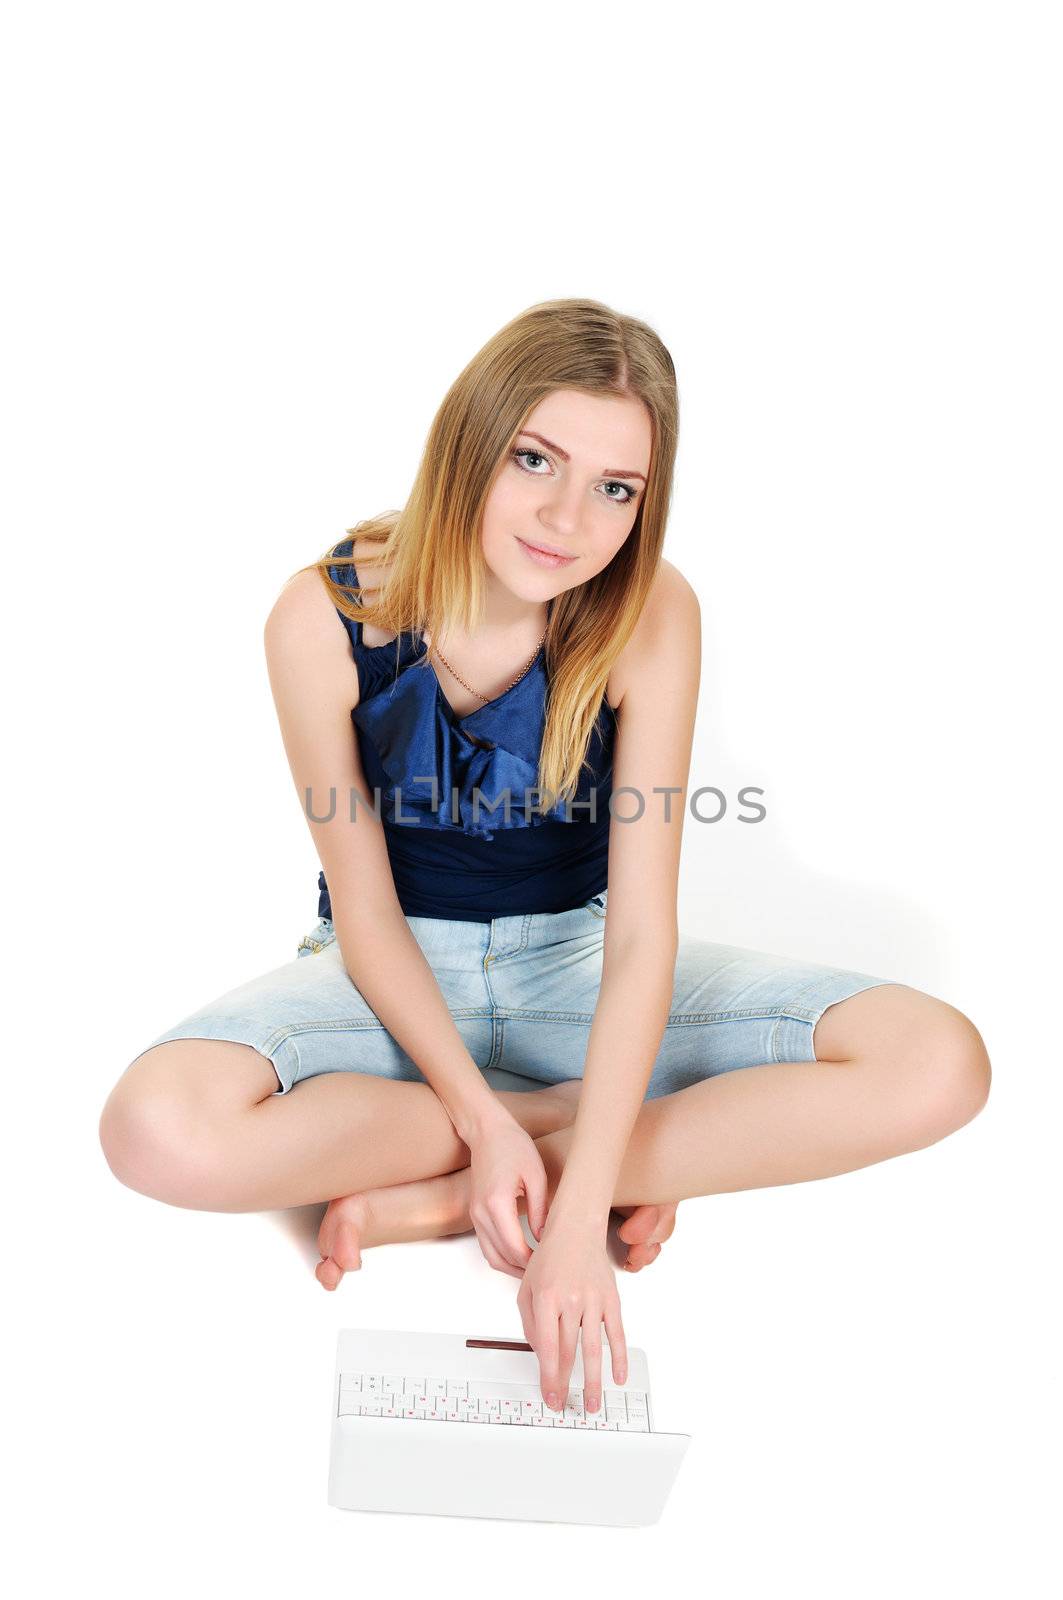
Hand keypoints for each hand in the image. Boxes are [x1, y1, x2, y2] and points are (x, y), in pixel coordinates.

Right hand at [464, 1109, 549, 1276]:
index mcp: (496, 1203)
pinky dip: (502, 1256)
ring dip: (511, 1267)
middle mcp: (480, 1213)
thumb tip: (545, 1238)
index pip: (514, 1247)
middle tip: (546, 1273)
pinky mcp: (475, 1213)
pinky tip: (521, 1255)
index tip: (550, 1265)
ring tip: (535, 1269)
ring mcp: (474, 1214)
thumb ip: (540, 1210)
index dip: (532, 1262)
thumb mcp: (536, 1175)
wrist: (487, 1131)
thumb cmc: (513, 1146)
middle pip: (500, 1257)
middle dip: (523, 1270)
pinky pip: (486, 1245)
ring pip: (490, 1256)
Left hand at [516, 1223, 627, 1415]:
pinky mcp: (611, 1299)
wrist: (576, 1229)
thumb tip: (541, 1354)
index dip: (549, 1377)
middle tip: (566, 1404)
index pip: (548, 1348)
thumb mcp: (527, 1287)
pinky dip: (619, 1357)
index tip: (550, 1396)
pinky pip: (616, 1333)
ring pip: (593, 1349)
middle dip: (566, 1384)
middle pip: (569, 1353)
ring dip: (594, 1381)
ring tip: (593, 1403)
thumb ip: (530, 1323)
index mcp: (546, 1299)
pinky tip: (618, 1376)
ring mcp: (593, 1300)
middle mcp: (570, 1300)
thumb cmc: (550, 1257)